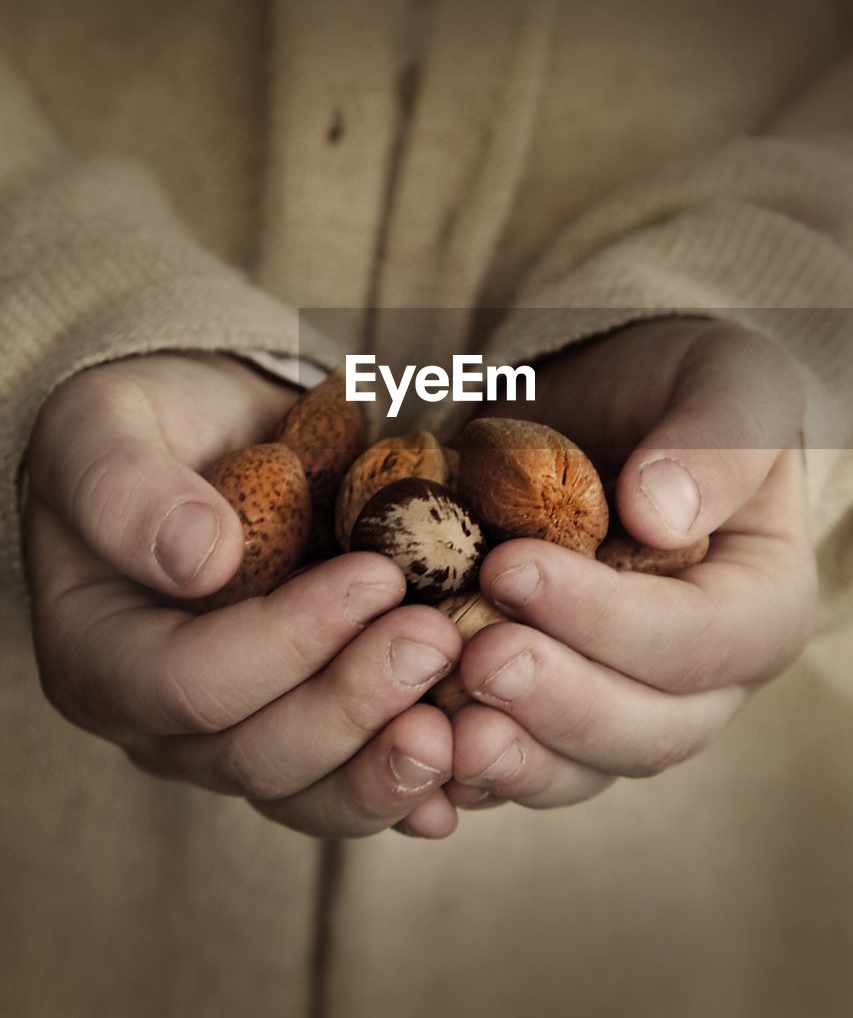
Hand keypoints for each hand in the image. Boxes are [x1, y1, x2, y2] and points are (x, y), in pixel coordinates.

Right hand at [26, 353, 461, 838]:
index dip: (289, 642)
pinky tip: (469, 767)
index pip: (190, 682)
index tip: (376, 576)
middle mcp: (160, 722)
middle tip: (437, 638)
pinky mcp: (299, 732)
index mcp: (100, 655)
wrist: (201, 438)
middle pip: (256, 755)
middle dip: (354, 704)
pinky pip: (349, 784)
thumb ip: (128, 491)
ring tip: (462, 726)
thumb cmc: (139, 430)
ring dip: (388, 766)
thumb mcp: (103, 431)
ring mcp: (232, 737)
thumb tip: (204, 559)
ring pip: (308, 793)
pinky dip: (412, 786)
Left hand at [446, 319, 817, 812]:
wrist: (606, 405)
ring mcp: (620, 703)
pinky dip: (462, 773)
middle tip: (476, 657)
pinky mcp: (547, 710)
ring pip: (577, 767)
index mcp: (759, 606)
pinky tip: (410, 755)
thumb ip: (716, 443)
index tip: (512, 567)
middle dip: (556, 702)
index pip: (698, 640)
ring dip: (510, 760)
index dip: (607, 619)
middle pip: (644, 729)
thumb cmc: (677, 390)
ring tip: (441, 729)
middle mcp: (700, 680)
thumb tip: (662, 516)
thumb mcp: (724, 382)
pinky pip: (513, 762)